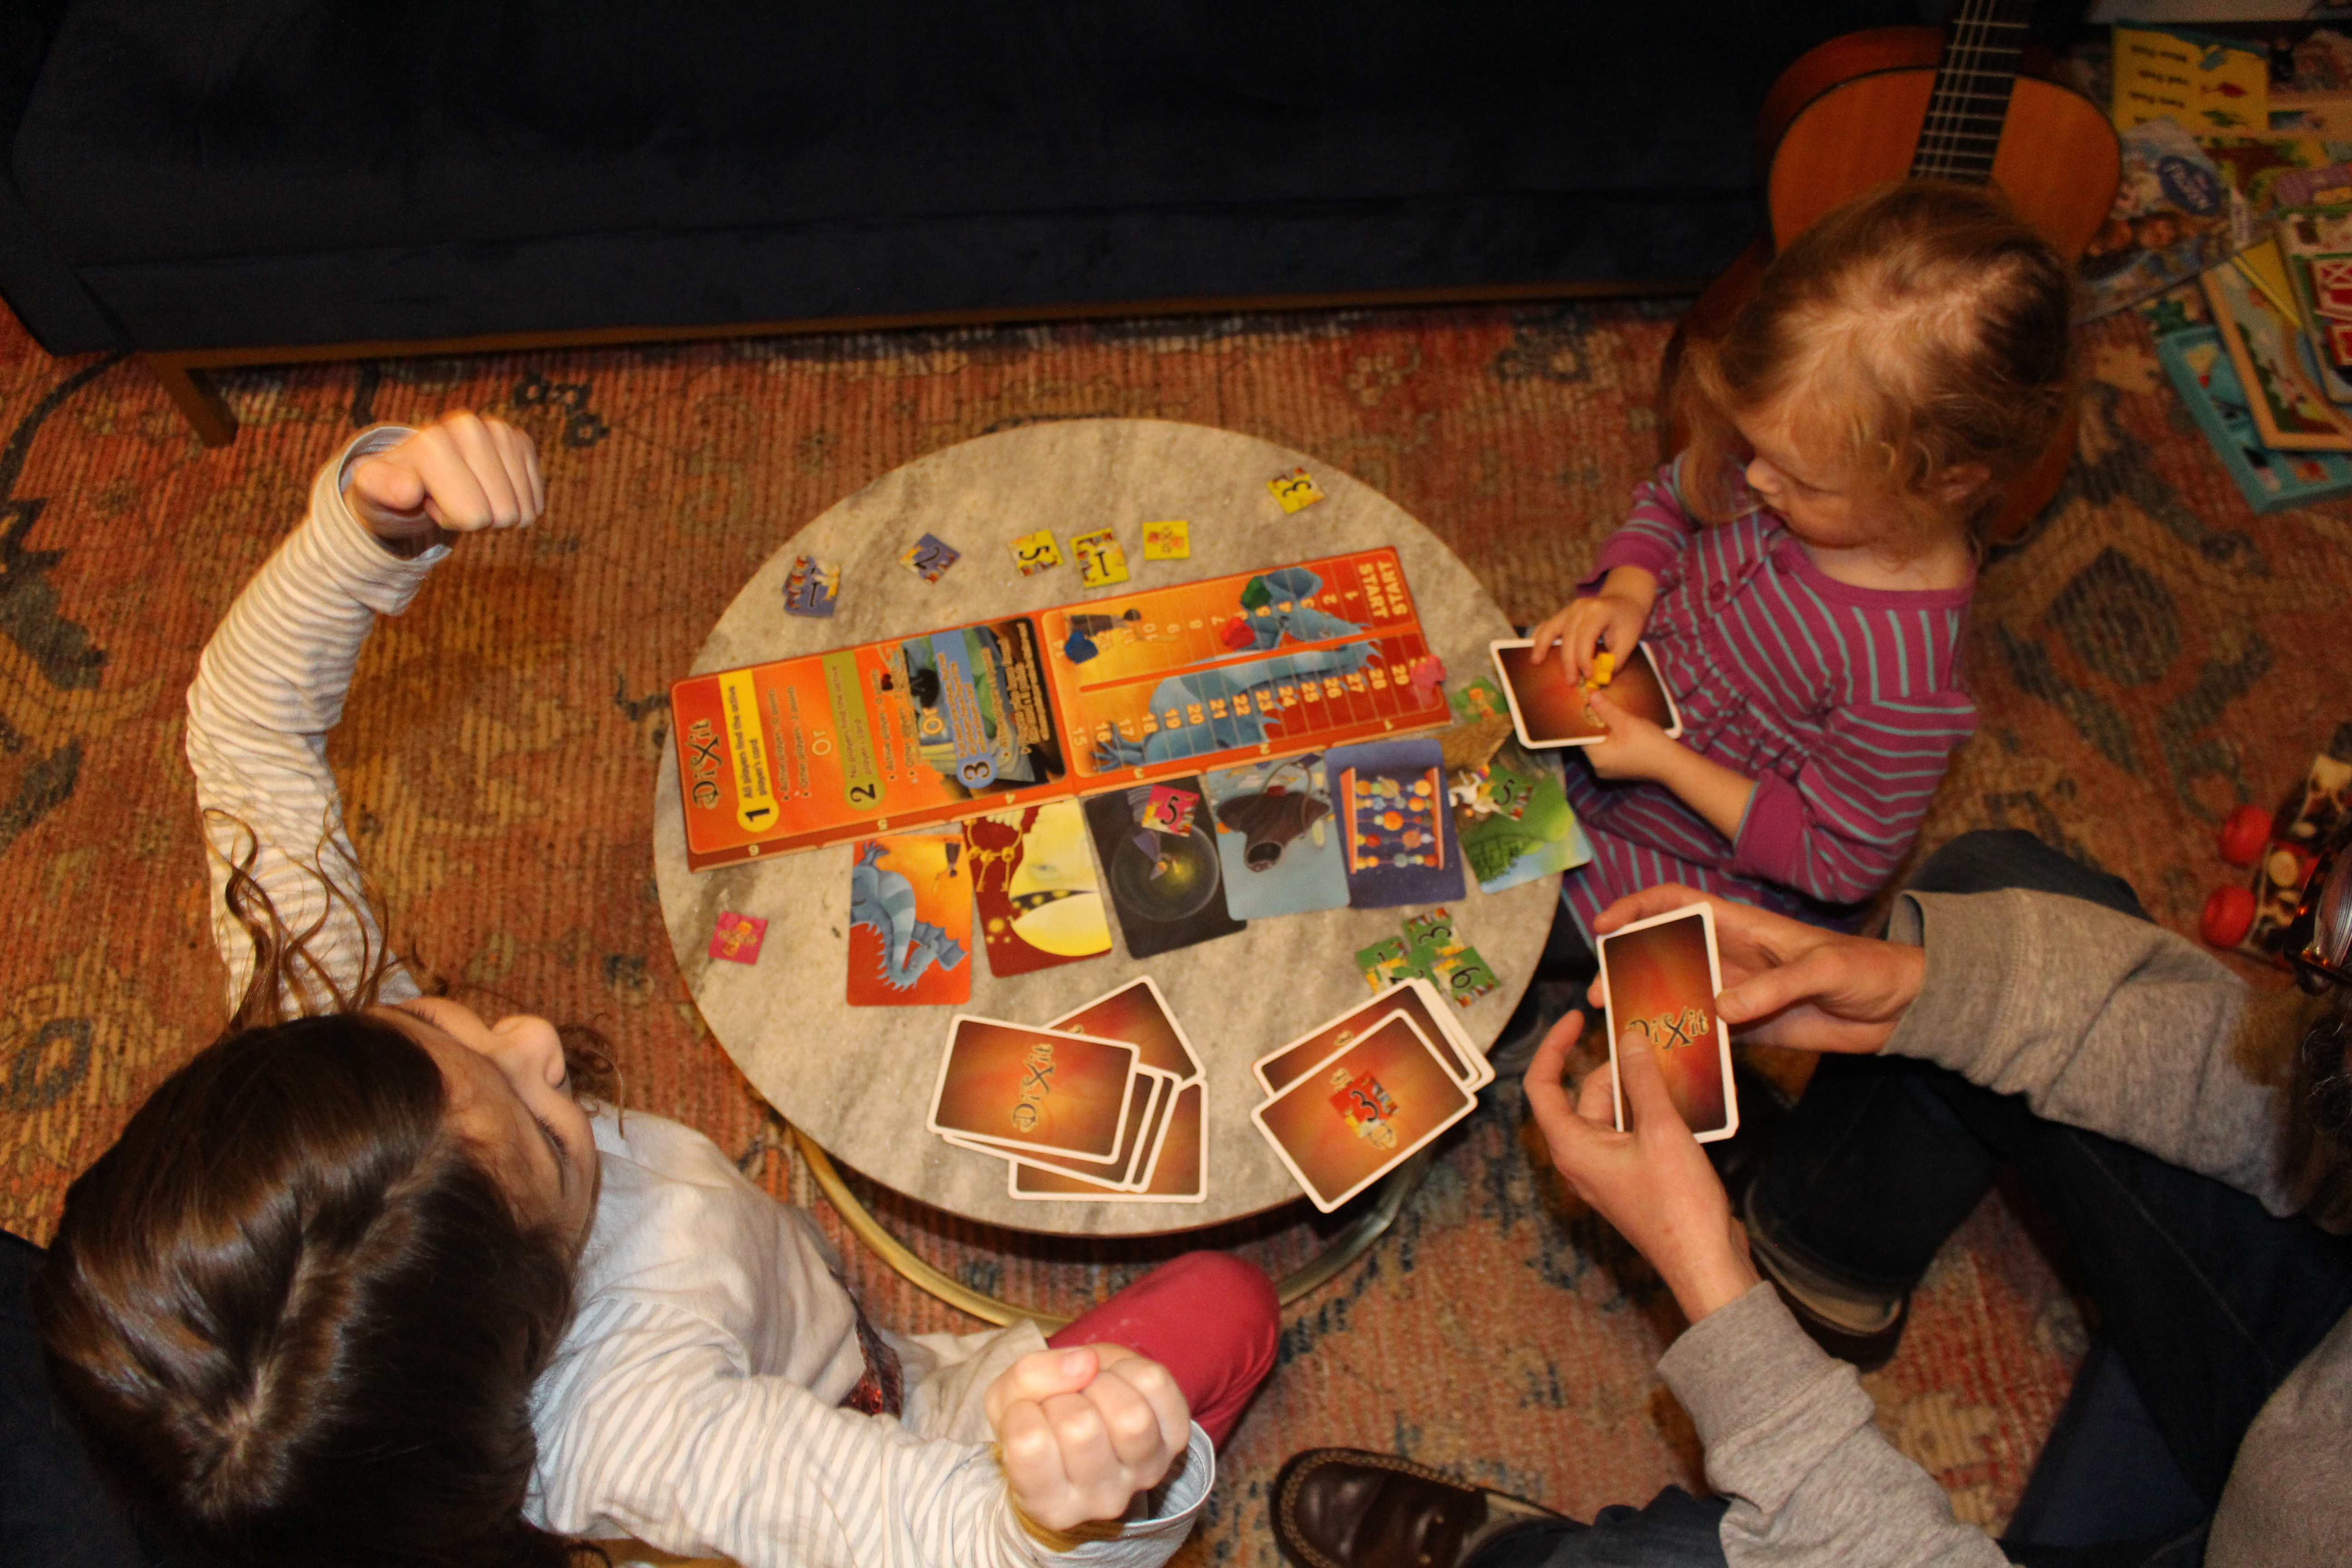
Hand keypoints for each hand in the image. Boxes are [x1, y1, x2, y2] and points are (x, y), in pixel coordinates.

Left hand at [346, 411, 544, 549]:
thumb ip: (381, 489)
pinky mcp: (521, 440)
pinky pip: (536, 498)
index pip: (474, 515)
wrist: (414, 473)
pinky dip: (514, 503)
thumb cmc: (393, 490)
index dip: (449, 519)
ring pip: (523, 509)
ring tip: (463, 493)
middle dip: (475, 518)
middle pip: (503, 513)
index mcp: (434, 441)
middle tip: (447, 498)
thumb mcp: (372, 492)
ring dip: (493, 511)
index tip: (427, 500)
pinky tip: (486, 489)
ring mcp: (499, 431)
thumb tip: (409, 490)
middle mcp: (469, 427)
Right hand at [985, 1344, 1190, 1532]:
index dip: (1023, 1410)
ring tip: (1090, 1389)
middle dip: (1064, 1393)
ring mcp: (1143, 1474)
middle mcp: (1100, 1501)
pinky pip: (1156, 1384)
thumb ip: (1027, 1377)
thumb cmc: (1039, 1420)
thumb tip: (1085, 1364)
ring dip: (1101, 1382)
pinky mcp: (1173, 1440)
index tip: (1031, 1414)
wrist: (1083, 1422)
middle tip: (1063, 1401)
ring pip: (1130, 1415)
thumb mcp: (1007, 1400)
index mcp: (1047, 1503)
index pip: (1030, 1444)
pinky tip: (1118, 1382)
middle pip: (1081, 1428)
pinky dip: (1131, 1367)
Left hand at [1524, 1011, 1757, 1322]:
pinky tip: (1686, 1099)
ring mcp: (1608, 1171)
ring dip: (1640, 1088)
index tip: (1575, 1018)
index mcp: (1573, 1146)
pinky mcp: (1633, 1179)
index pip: (1542, 1086)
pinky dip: (1652, 1111)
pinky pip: (1634, 1133)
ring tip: (1674, 1063)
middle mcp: (1582, 1158)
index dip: (1554, 1047)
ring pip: (1615, 1113)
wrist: (1705, 1263)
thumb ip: (1643, 1079)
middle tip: (1652, 1040)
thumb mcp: (1661, 1129)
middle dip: (1617, 1066)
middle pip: (1586, 1095)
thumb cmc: (1677, 1205)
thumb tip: (1629, 1039)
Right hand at [1526, 567, 1653, 679]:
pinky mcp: (1563, 613)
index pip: (1586, 638)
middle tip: (1572, 682)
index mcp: (1598, 611)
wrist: (1624, 600)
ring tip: (1536, 662)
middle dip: (1569, 662)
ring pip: (1551, 628)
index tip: (1589, 676)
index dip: (1584, 660)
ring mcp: (1569, 609)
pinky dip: (1539, 636)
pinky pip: (1547, 624)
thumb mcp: (1629, 640)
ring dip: (1543, 646)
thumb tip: (1598, 678)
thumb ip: (1614, 659)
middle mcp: (1580, 607)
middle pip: (1568, 637)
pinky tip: (1533, 649)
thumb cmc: (1628, 621)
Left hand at [1579, 688, 1677, 781]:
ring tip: (1611, 713)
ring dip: (1606, 729)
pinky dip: (1613, 738)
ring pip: (1602, 744)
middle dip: (1596, 722)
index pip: (1580, 734)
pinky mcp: (1619, 768)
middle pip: (1591, 739)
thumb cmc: (1648, 744)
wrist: (1673, 764)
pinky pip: (1610, 750)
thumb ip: (1606, 709)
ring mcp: (1609, 769)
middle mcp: (1598, 766)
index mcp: (1596, 757)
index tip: (1587, 702)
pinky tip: (1621, 727)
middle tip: (1600, 704)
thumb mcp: (1626, 722)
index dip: (1583, 717)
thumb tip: (1590, 695)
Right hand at [1590, 886, 1924, 1054]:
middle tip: (1602, 996)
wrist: (1902, 1006)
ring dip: (1649, 1011)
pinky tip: (1664, 1060)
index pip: (1677, 904)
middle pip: (1665, 955)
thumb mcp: (1824, 970)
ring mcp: (1738, 993)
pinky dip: (1683, 1045)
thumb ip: (1773, 988)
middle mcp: (1731, 957)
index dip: (1637, 908)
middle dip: (1627, 969)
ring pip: (1679, 997)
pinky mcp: (1752, 1028)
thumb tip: (1720, 1009)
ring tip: (1623, 1033)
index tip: (1605, 926)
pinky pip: (1707, 1035)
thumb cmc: (1868, 969)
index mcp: (1743, 927)